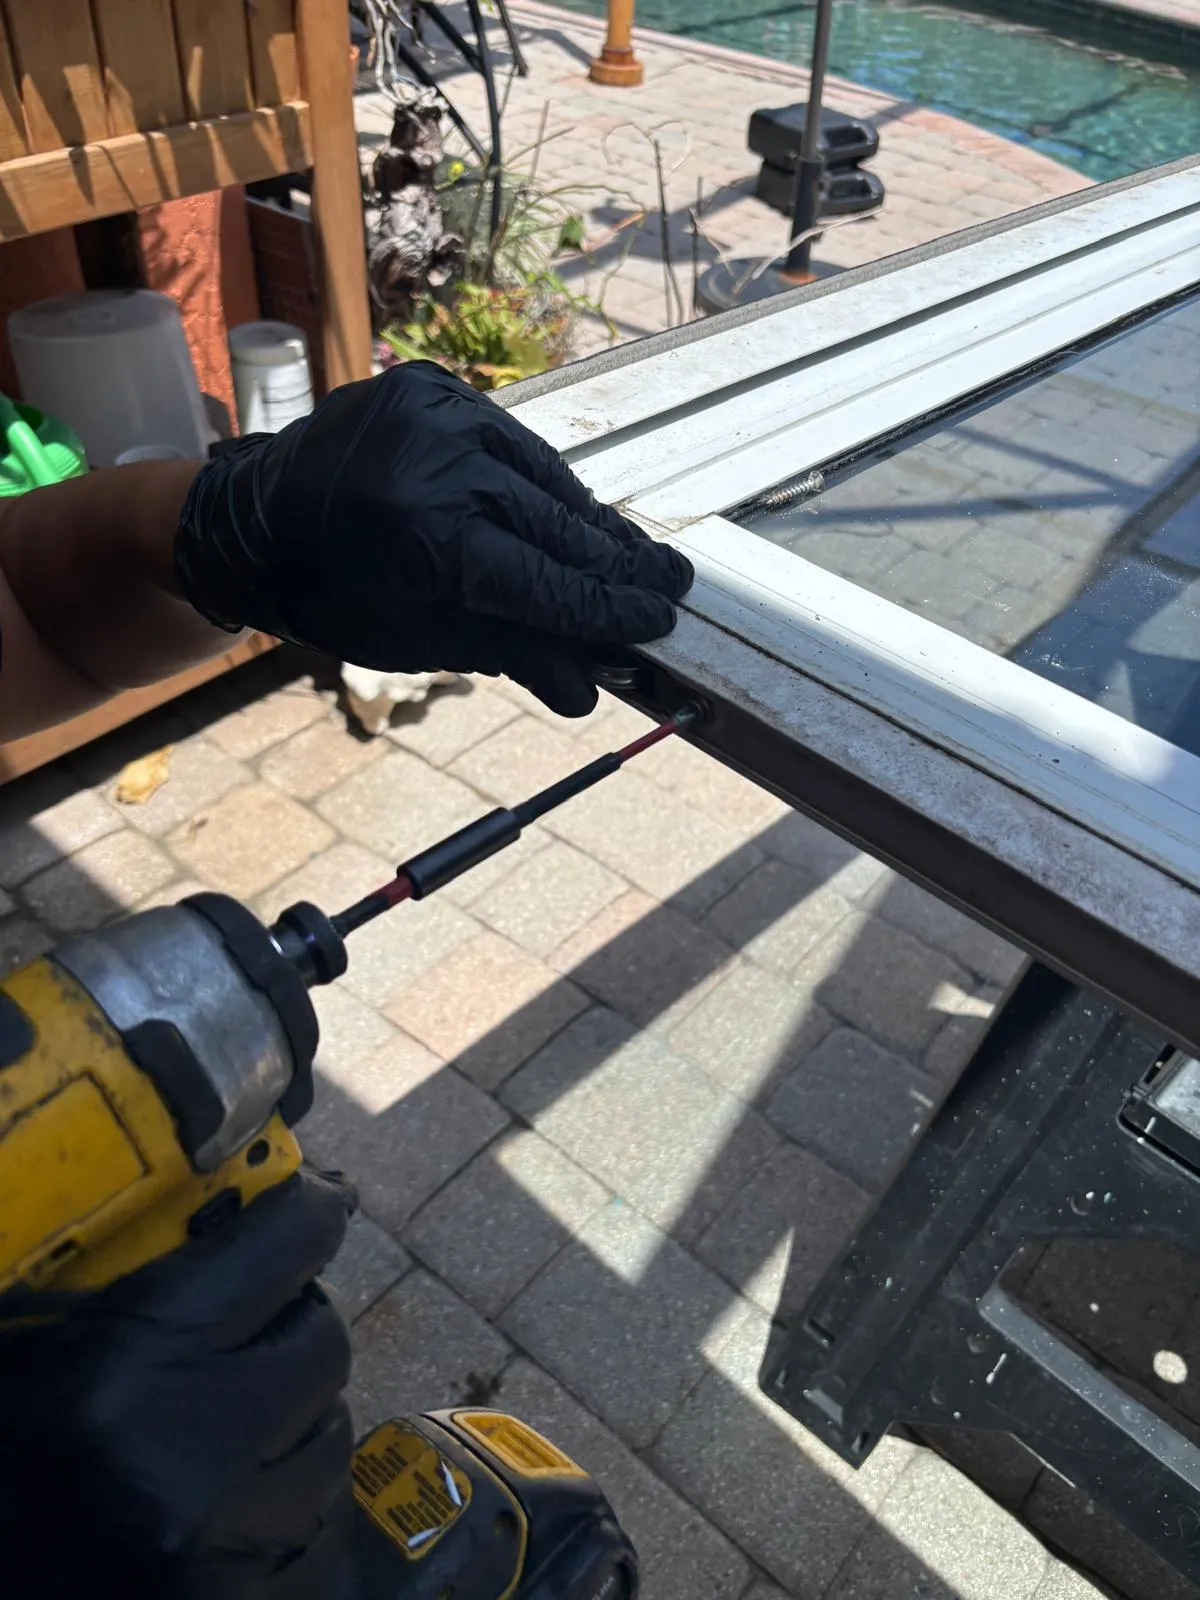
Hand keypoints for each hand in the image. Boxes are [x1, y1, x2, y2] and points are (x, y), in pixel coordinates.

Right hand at [0, 1171, 354, 1598]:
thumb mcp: (34, 1345)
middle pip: (322, 1339)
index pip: (278, 1250)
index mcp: (119, 1374)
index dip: (305, 1214)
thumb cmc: (2, 1454)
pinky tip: (239, 1490)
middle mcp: (188, 1459)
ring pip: (332, 1428)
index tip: (314, 1203)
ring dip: (296, 1411)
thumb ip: (132, 1274)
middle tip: (253, 1325)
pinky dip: (292, 1493)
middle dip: (293, 1320)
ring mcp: (224, 1548)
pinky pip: (323, 1519)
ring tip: (230, 1418)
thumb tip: (254, 1193)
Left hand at [175, 362, 693, 715]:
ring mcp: (438, 413)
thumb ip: (509, 653)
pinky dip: (546, 486)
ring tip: (638, 559)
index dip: (605, 607)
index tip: (657, 622)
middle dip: (616, 566)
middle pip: (556, 525)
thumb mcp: (414, 640)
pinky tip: (579, 518)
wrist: (247, 520)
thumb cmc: (329, 596)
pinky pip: (516, 447)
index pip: (543, 580)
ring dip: (592, 525)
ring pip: (546, 480)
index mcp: (425, 536)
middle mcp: (438, 461)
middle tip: (673, 588)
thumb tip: (589, 688)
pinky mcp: (436, 388)